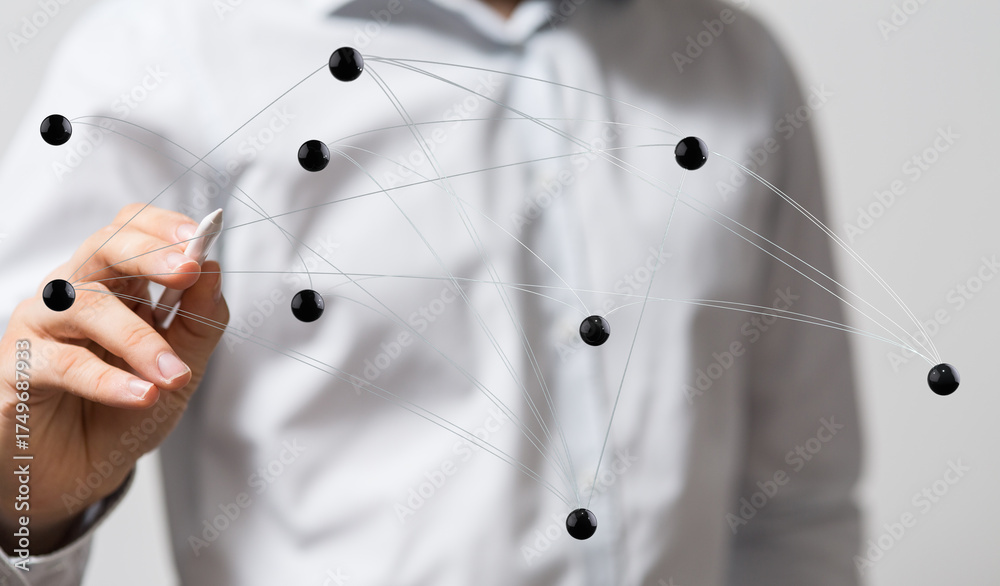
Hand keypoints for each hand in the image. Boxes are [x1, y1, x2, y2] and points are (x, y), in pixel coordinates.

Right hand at [0, 203, 228, 553]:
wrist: (75, 475)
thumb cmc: (122, 414)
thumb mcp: (179, 368)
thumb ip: (199, 322)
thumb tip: (214, 270)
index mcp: (114, 285)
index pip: (130, 229)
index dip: (163, 228)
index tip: (199, 240)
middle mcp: (73, 294)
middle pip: (103, 248)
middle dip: (149, 254)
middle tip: (188, 271)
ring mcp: (40, 326)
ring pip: (86, 306)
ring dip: (140, 340)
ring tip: (175, 376)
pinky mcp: (16, 368)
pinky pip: (62, 363)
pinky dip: (108, 380)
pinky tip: (142, 396)